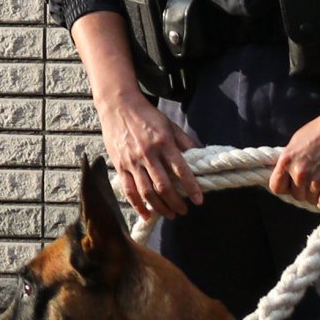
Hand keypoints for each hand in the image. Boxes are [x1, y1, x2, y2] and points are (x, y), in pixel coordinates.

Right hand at [98, 91, 203, 225]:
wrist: (118, 105)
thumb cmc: (147, 115)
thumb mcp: (170, 125)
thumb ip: (185, 142)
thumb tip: (201, 158)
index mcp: (164, 143)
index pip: (181, 170)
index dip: (191, 187)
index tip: (199, 200)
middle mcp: (148, 154)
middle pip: (163, 186)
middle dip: (176, 202)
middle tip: (184, 211)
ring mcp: (132, 161)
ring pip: (146, 192)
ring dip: (160, 207)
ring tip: (170, 214)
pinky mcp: (120, 165)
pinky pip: (129, 190)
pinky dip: (138, 205)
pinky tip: (147, 214)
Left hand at [271, 105, 319, 212]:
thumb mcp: (296, 142)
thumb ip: (289, 160)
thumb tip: (284, 174)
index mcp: (286, 160)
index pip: (276, 187)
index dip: (285, 187)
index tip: (293, 184)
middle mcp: (299, 172)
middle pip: (296, 196)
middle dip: (304, 190)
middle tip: (315, 179)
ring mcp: (316, 180)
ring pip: (310, 201)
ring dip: (317, 195)